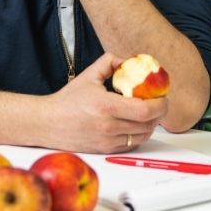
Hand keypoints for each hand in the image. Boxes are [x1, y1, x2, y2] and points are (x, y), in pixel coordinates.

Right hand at [40, 53, 166, 152]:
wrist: (48, 123)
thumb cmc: (68, 100)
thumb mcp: (89, 75)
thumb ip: (110, 62)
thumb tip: (129, 61)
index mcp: (105, 106)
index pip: (145, 110)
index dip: (160, 104)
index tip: (162, 95)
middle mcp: (108, 126)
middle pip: (148, 124)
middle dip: (159, 112)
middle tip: (160, 102)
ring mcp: (108, 141)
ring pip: (143, 136)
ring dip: (151, 124)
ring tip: (148, 112)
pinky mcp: (106, 150)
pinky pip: (132, 144)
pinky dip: (139, 134)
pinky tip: (136, 123)